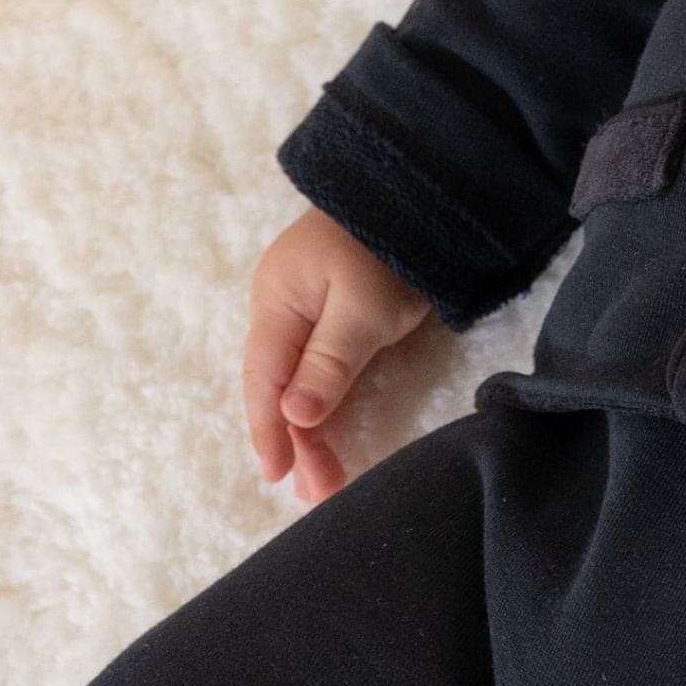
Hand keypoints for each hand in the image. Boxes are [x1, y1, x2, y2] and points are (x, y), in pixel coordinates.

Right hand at [242, 208, 433, 503]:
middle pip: (281, 386)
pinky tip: (330, 435)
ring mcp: (311, 311)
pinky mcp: (340, 315)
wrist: (420, 193)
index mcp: (276, 302)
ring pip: (302, 382)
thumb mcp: (362, 308)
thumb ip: (329, 362)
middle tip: (317, 492)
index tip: (279, 475)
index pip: (264, 379)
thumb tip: (292, 416)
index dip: (269, 430)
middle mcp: (285, 309)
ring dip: (313, 429)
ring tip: (325, 481)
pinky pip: (323, 368)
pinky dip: (327, 403)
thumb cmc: (388, 246)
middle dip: (296, 440)